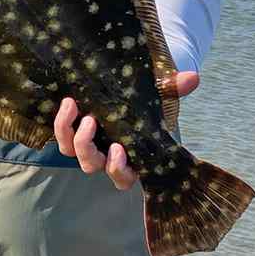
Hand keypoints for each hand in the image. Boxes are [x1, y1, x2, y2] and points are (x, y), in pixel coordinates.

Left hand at [53, 71, 199, 189]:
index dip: (118, 169)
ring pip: (71, 152)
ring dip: (71, 134)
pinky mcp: (70, 130)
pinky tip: (67, 102)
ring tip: (75, 107)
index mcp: (128, 156)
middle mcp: (104, 155)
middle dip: (87, 147)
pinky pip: (61, 135)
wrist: (119, 85)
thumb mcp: (157, 93)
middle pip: (91, 166)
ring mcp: (85, 144)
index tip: (119, 149)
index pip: (123, 177)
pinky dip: (61, 122)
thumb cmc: (142, 99)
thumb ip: (172, 88)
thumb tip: (193, 77)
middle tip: (91, 121)